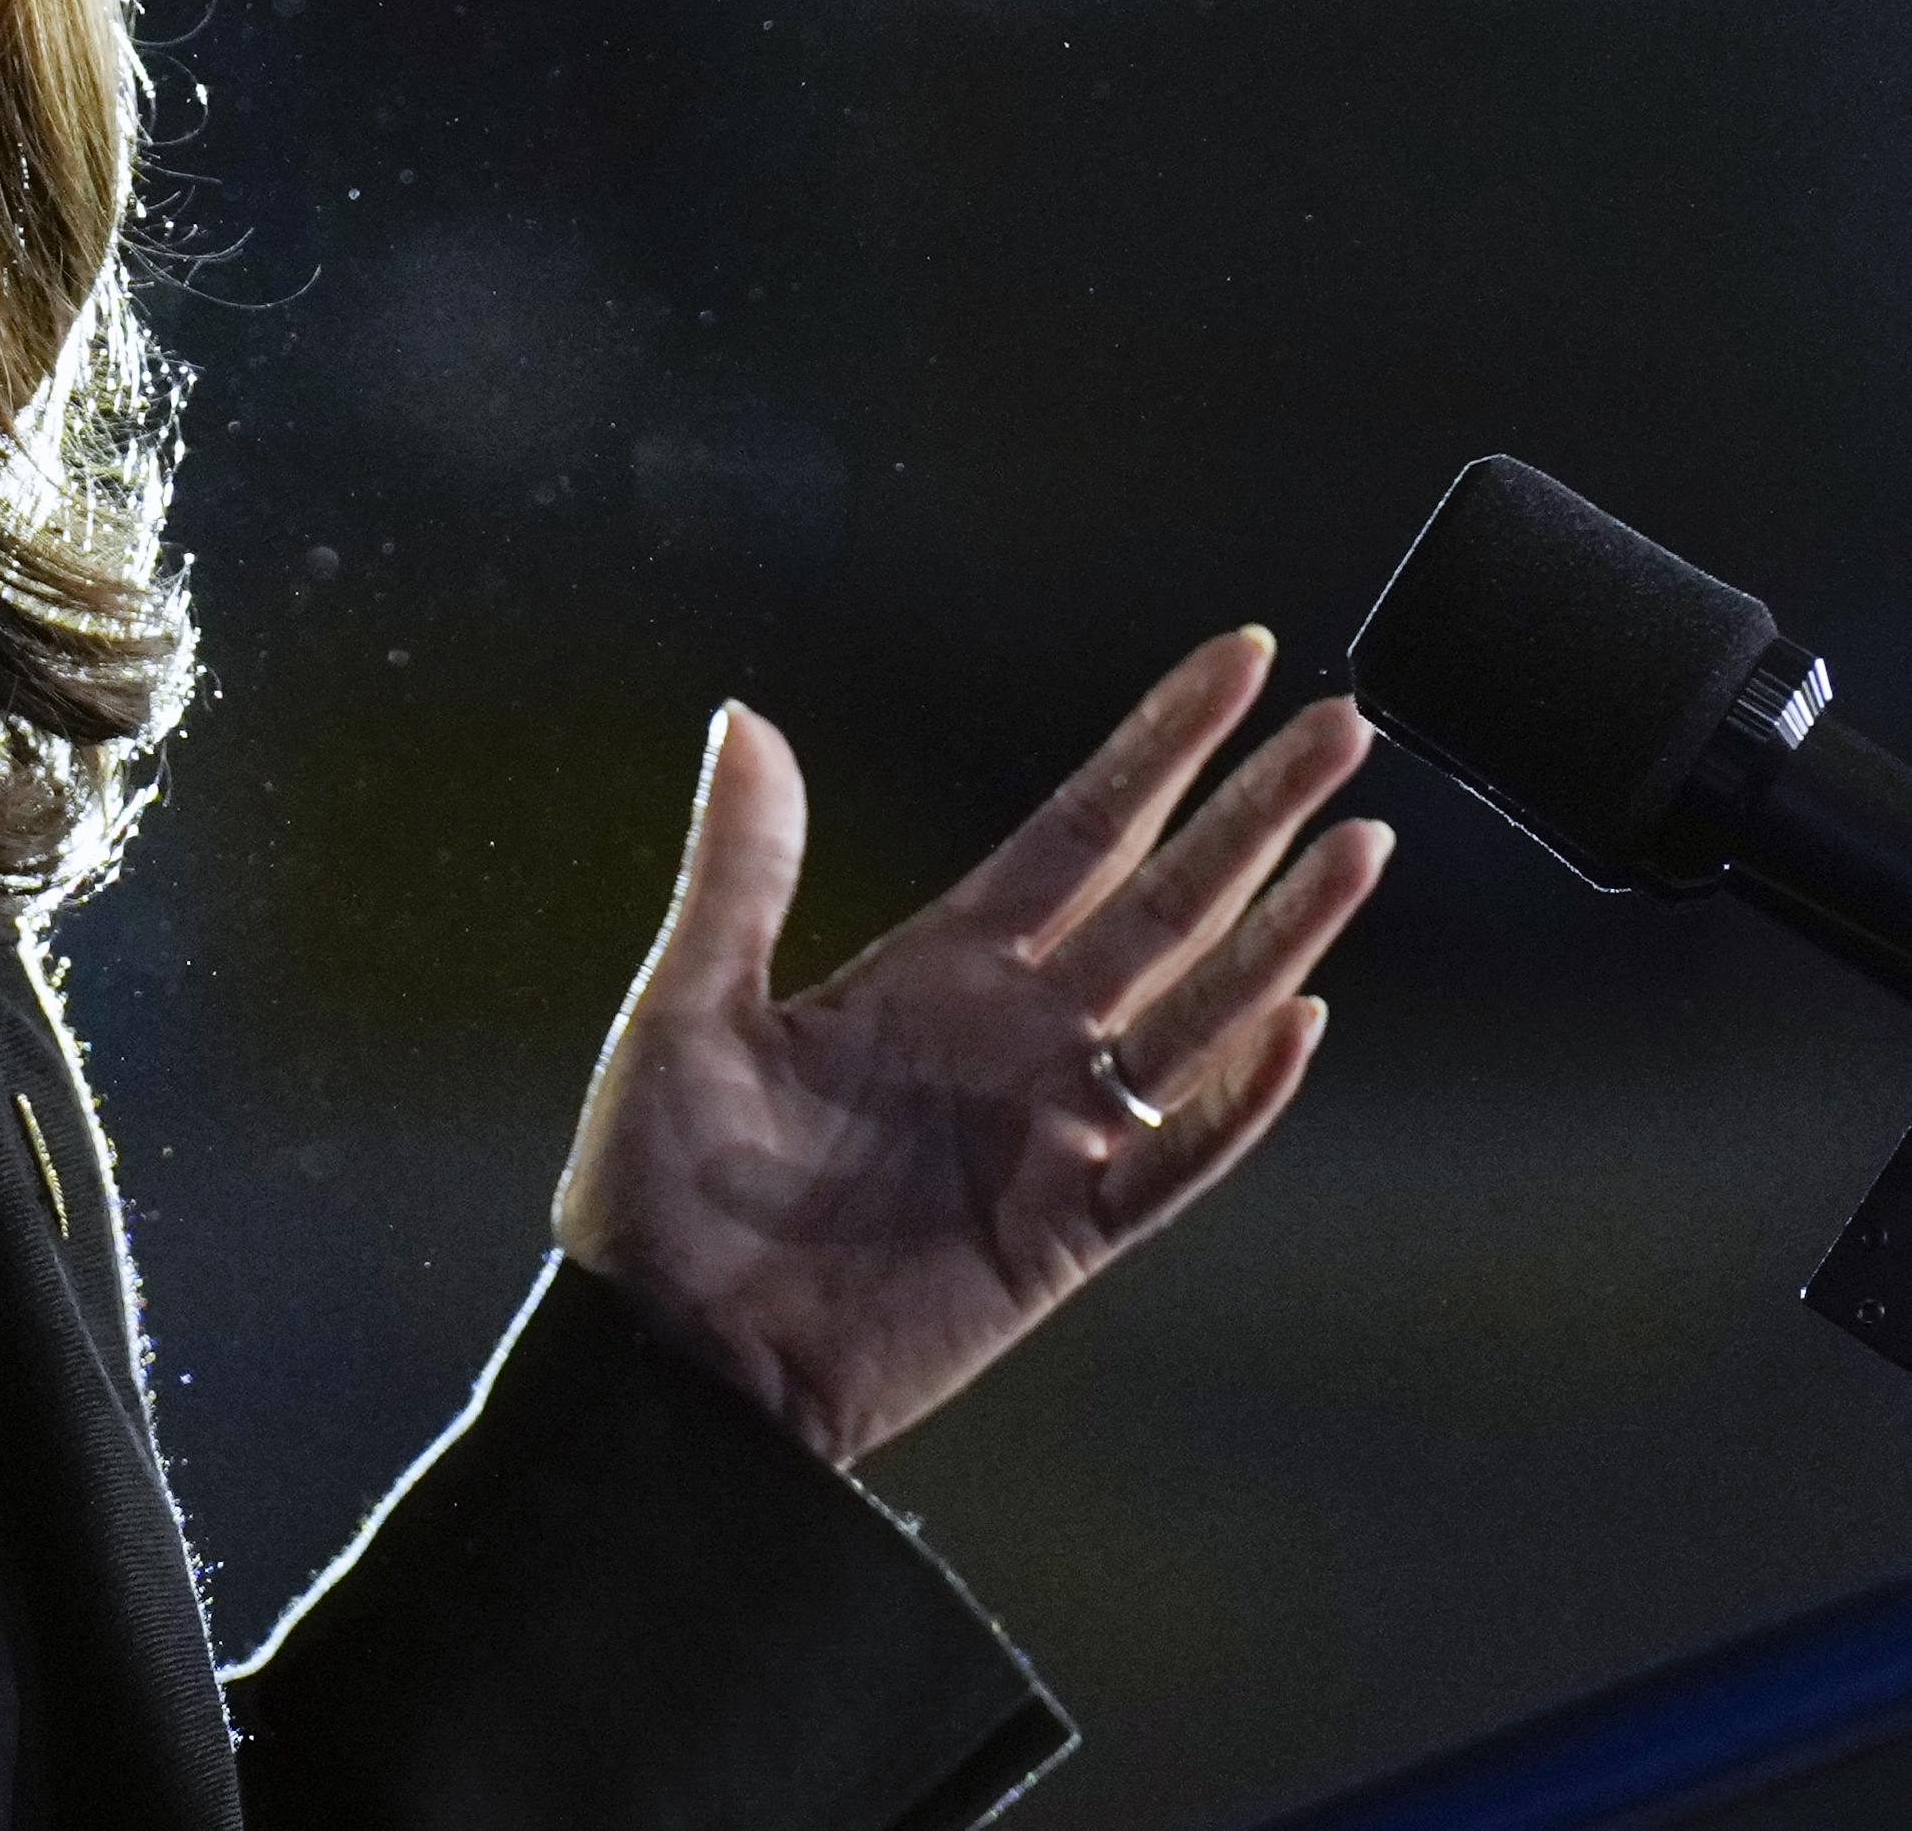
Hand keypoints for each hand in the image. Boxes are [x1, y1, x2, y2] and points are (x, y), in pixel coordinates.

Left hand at [552, 628, 1390, 1468]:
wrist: (672, 1357)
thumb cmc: (656, 1187)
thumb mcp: (685, 1007)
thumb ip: (741, 870)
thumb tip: (744, 717)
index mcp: (932, 970)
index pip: (1077, 832)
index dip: (1160, 748)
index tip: (1241, 661)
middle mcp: (1011, 1035)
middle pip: (1163, 900)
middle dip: (1252, 813)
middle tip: (1344, 726)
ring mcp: (1049, 1132)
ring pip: (1197, 1012)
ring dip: (1280, 931)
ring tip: (1361, 843)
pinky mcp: (1062, 1233)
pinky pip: (1176, 1161)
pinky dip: (1239, 1099)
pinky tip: (1298, 1024)